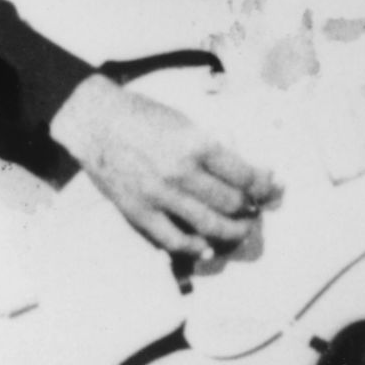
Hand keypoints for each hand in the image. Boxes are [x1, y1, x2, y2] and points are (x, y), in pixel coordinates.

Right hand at [50, 74, 278, 263]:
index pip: (245, 177)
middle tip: (254, 209)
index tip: (270, 188)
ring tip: (241, 229)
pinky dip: (196, 247)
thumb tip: (251, 172)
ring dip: (233, 232)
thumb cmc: (144, 117)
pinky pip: (174, 239)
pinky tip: (207, 247)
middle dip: (250, 209)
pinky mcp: (138, 212)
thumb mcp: (188, 123)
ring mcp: (159, 195)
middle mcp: (180, 172)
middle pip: (232, 203)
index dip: (264, 186)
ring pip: (210, 225)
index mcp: (197, 145)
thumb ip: (216, 149)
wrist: (94, 122)